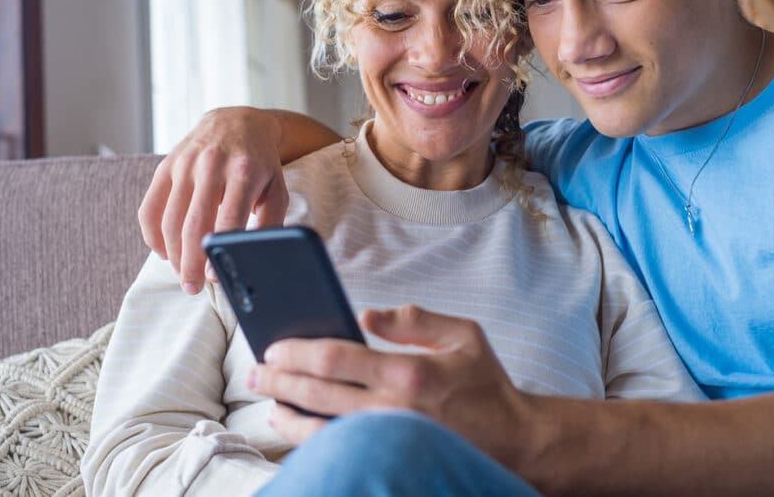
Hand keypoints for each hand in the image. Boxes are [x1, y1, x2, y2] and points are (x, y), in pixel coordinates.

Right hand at [138, 107, 289, 293]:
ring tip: (182, 274)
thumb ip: (270, 224)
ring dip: (172, 255)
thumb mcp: (276, 190)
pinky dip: (153, 236)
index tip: (215, 277)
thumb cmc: (261, 165)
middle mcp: (210, 165)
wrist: (237, 123)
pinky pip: (149, 208)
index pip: (227, 221)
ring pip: (169, 220)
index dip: (217, 253)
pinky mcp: (165, 166)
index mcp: (243, 172)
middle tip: (192, 287)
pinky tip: (164, 252)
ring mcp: (184, 164)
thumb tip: (255, 260)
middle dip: (189, 264)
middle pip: (193, 225)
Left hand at [249, 305, 526, 466]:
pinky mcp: (389, 458)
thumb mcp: (463, 335)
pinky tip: (298, 429)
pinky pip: (340, 451)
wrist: (518, 443)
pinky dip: (312, 441)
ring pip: (321, 430)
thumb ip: (414, 319)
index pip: (336, 358)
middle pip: (318, 394)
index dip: (297, 352)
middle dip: (279, 381)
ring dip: (288, 416)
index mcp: (408, 372)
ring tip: (269, 403)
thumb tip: (368, 315)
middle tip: (256, 373)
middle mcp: (392, 409)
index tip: (274, 347)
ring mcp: (388, 439)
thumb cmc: (488, 386)